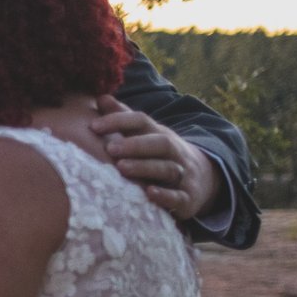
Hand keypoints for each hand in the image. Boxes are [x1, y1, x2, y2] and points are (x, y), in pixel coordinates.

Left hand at [89, 96, 220, 219]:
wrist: (202, 178)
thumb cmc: (160, 154)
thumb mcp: (146, 135)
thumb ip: (124, 119)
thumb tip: (100, 98)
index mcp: (159, 134)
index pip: (142, 122)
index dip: (119, 121)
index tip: (93, 127)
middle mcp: (174, 152)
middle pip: (160, 143)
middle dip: (136, 145)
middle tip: (110, 148)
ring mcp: (183, 174)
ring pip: (167, 168)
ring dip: (145, 168)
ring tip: (121, 168)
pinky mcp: (187, 198)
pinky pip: (179, 197)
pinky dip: (165, 196)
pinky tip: (150, 194)